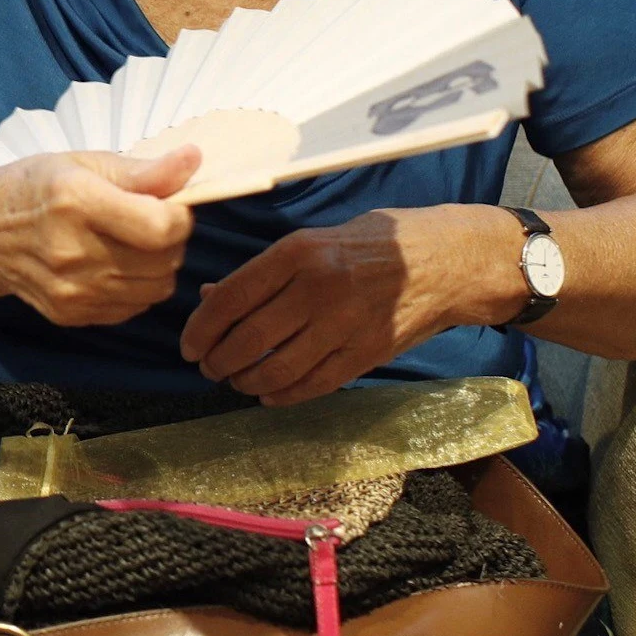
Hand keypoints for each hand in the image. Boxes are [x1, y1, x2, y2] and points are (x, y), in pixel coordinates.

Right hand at [0, 147, 198, 326]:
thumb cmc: (35, 187)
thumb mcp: (83, 163)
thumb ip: (142, 170)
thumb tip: (194, 160)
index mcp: (75, 201)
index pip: (161, 226)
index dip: (179, 216)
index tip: (168, 204)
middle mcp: (72, 251)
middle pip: (164, 260)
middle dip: (171, 240)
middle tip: (149, 222)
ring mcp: (70, 290)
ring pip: (157, 289)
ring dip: (158, 266)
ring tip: (133, 244)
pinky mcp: (70, 314)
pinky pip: (134, 307)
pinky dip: (136, 287)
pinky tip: (113, 265)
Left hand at [180, 204, 526, 404]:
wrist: (447, 260)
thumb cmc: (371, 244)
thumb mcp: (314, 241)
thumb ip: (263, 272)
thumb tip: (210, 297)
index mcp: (298, 252)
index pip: (232, 297)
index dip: (201, 328)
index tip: (188, 346)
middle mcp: (319, 287)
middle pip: (250, 338)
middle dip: (219, 360)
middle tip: (208, 368)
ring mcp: (346, 323)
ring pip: (279, 367)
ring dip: (246, 381)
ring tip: (234, 381)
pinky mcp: (369, 352)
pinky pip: (315, 383)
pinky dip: (284, 394)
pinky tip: (268, 393)